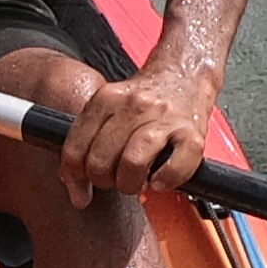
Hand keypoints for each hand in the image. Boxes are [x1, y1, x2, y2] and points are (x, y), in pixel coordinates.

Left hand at [55, 51, 216, 202]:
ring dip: (130, 184)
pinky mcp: (191, 133)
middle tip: (115, 179)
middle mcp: (133, 106)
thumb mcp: (108, 110)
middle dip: (105, 182)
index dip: (75, 178)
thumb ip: (85, 145)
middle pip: (100, 161)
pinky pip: (174, 168)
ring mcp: (164, 119)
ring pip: (132, 163)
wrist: (185, 75)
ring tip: (137, 183)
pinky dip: (165, 181)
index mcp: (106, 100)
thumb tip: (77, 192)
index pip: (75, 149)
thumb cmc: (145, 101)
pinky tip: (160, 181)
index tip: (82, 191)